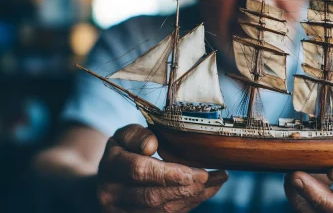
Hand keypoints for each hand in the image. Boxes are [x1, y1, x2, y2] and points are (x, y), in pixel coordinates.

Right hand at [97, 124, 227, 211]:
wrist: (108, 181)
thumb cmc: (122, 152)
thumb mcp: (124, 136)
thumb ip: (137, 136)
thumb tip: (152, 144)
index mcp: (110, 167)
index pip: (139, 171)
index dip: (167, 173)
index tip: (190, 172)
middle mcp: (112, 194)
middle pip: (152, 196)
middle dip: (184, 187)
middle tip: (207, 176)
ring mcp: (123, 212)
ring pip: (162, 210)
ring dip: (192, 197)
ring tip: (215, 181)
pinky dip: (190, 204)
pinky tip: (207, 190)